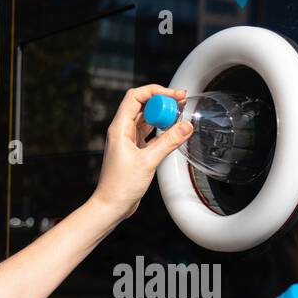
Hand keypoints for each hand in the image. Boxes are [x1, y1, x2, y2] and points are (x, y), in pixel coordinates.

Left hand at [92, 84, 194, 221]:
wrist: (112, 205)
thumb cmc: (120, 186)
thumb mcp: (148, 162)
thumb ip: (168, 142)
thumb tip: (185, 127)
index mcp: (119, 128)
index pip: (135, 97)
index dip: (155, 91)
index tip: (173, 95)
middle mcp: (122, 131)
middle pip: (142, 105)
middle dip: (162, 102)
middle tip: (180, 104)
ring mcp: (128, 140)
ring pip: (146, 118)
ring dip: (161, 115)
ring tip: (178, 115)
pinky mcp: (134, 150)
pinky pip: (148, 132)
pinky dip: (160, 129)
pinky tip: (171, 131)